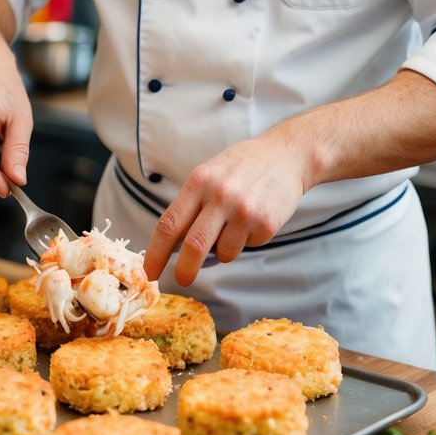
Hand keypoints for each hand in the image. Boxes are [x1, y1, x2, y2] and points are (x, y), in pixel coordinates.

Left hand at [143, 129, 311, 285]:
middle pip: (193, 247)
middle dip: (185, 270)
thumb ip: (192, 204)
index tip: (149, 272)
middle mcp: (220, 196)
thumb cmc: (242, 166)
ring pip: (223, 253)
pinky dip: (246, 241)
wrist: (286, 156)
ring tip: (234, 225)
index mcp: (199, 182)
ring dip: (224, 250)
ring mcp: (244, 211)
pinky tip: (254, 218)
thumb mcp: (209, 174)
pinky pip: (247, 247)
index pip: (169, 224)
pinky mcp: (266, 224)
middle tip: (183, 279)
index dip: (155, 253)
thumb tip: (173, 246)